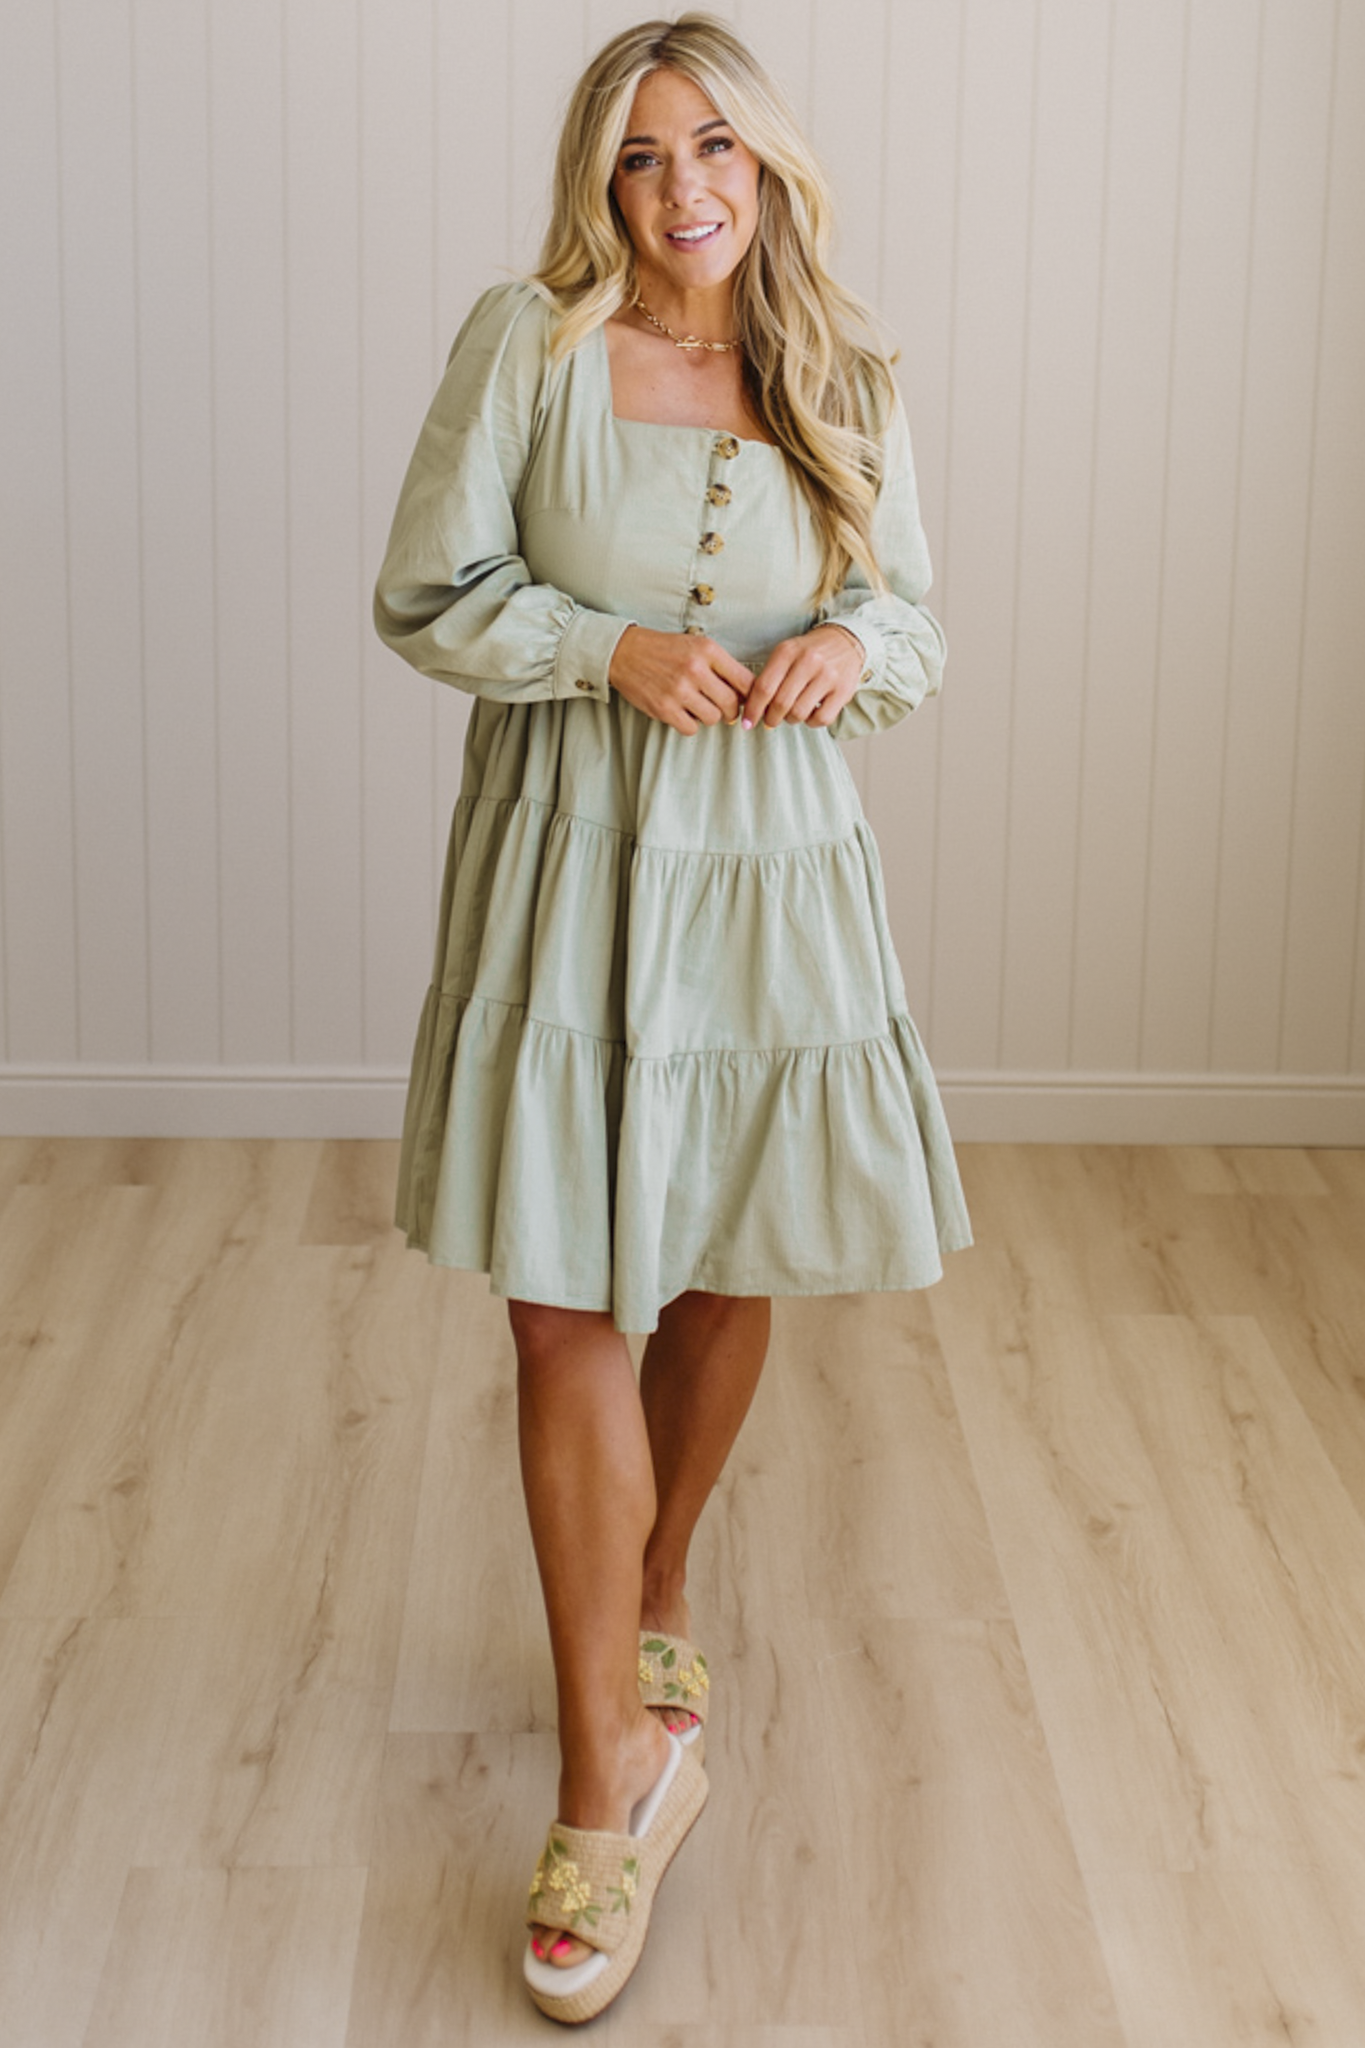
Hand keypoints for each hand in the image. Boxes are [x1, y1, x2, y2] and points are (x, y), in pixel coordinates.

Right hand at [608, 626, 752, 734]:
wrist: (625, 652)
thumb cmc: (664, 650)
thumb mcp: (696, 645)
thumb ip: (721, 666)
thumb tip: (745, 695)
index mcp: (708, 650)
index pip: (745, 681)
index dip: (750, 696)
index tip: (745, 700)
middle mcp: (695, 669)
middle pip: (731, 704)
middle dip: (732, 711)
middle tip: (725, 710)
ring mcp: (679, 690)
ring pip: (713, 718)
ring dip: (709, 716)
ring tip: (699, 707)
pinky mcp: (664, 708)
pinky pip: (691, 728)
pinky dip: (690, 724)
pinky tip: (683, 712)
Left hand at [743, 624, 864, 729]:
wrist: (844, 641)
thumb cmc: (807, 653)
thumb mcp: (785, 654)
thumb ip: (768, 678)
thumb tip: (753, 711)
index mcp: (788, 651)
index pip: (764, 687)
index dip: (753, 710)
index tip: (747, 722)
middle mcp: (809, 661)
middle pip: (781, 703)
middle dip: (771, 718)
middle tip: (770, 721)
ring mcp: (828, 676)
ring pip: (799, 713)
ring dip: (791, 719)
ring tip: (791, 713)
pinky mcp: (843, 690)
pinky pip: (821, 719)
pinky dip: (811, 722)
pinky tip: (810, 713)